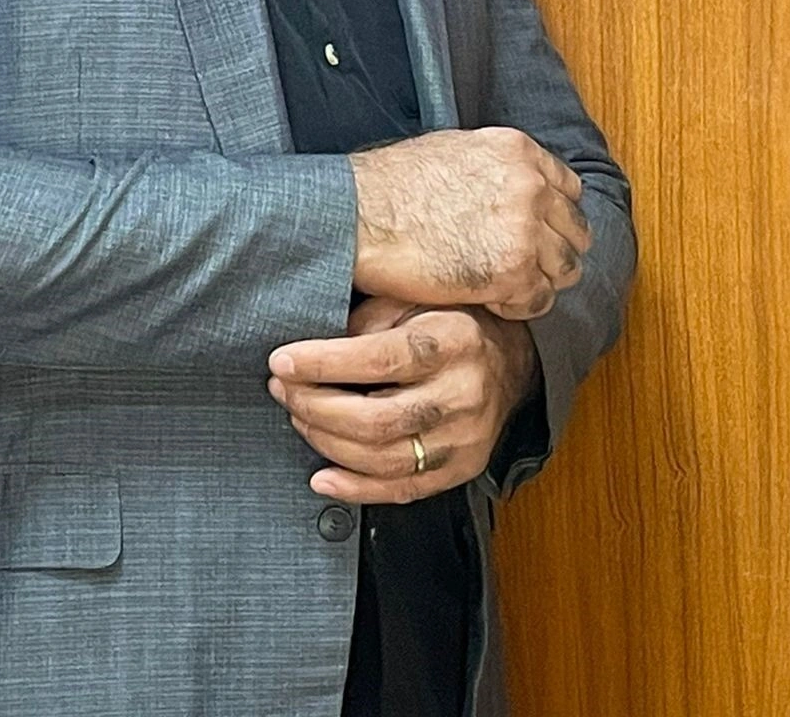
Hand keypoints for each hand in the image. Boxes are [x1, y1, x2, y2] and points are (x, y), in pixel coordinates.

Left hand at [268, 297, 539, 504]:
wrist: (508, 360)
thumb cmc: (449, 322)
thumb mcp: (413, 298)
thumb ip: (368, 318)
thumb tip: (313, 344)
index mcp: (451, 340)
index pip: (378, 359)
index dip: (322, 363)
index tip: (281, 361)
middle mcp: (463, 393)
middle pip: (376, 418)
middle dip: (315, 406)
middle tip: (283, 390)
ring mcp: (465, 438)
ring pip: (383, 459)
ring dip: (327, 442)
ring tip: (299, 418)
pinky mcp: (461, 468)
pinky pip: (402, 490)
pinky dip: (355, 489)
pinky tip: (323, 476)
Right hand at [351, 127, 590, 317]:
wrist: (360, 216)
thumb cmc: (388, 185)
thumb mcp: (451, 150)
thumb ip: (493, 168)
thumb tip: (504, 186)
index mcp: (516, 151)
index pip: (568, 188)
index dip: (553, 216)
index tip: (538, 232)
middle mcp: (530, 186)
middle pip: (575, 231)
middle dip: (553, 251)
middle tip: (523, 267)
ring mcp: (525, 229)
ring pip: (566, 269)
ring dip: (539, 281)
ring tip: (502, 286)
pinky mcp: (512, 272)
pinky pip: (539, 301)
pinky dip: (517, 306)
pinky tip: (487, 299)